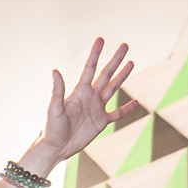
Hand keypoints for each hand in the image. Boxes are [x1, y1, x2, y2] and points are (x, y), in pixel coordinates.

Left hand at [38, 38, 139, 161]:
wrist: (56, 147)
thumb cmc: (51, 128)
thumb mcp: (54, 108)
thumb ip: (57, 90)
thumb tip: (55, 71)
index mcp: (79, 91)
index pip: (90, 68)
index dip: (95, 54)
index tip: (101, 39)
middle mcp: (89, 96)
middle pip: (106, 74)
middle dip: (115, 60)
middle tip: (125, 46)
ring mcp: (96, 108)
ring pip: (113, 89)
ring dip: (122, 76)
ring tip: (131, 63)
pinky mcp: (101, 122)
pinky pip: (117, 114)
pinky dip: (126, 109)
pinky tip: (136, 103)